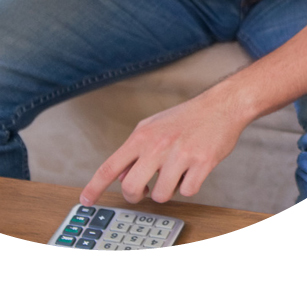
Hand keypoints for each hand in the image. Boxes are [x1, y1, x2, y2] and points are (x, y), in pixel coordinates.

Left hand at [80, 89, 249, 205]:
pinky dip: (189, 186)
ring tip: (176, 172)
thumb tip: (120, 176)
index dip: (95, 186)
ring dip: (167, 190)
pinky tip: (193, 170)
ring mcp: (179, 155)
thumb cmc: (184, 118)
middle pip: (131, 187)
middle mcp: (157, 146)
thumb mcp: (151, 127)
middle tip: (144, 191)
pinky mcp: (202, 164)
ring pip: (161, 195)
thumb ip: (134, 151)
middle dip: (136, 196)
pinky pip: (187, 192)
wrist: (220, 106)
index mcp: (141, 136)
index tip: (85, 200)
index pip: (110, 166)